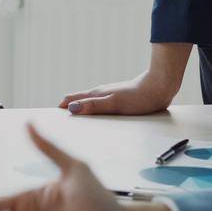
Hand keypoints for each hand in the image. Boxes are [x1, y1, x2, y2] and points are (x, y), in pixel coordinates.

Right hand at [60, 43, 190, 114]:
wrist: (159, 87)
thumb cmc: (138, 97)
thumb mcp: (113, 104)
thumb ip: (92, 106)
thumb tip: (70, 108)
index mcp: (96, 94)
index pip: (71, 99)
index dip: (60, 107)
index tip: (51, 119)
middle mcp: (100, 93)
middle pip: (78, 100)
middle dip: (67, 109)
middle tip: (58, 123)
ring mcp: (109, 96)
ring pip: (89, 103)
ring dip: (80, 110)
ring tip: (73, 122)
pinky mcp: (119, 100)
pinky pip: (100, 106)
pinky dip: (92, 112)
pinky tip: (96, 118)